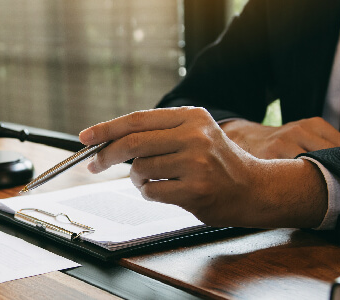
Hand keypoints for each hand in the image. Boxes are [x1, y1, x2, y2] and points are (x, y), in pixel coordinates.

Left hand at [79, 107, 327, 227]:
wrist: (254, 189)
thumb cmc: (216, 164)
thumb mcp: (194, 135)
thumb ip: (157, 134)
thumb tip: (106, 141)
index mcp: (191, 117)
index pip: (138, 119)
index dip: (107, 128)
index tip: (85, 137)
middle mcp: (194, 136)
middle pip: (133, 143)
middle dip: (106, 155)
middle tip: (94, 165)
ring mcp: (196, 163)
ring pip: (140, 170)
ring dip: (137, 179)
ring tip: (155, 180)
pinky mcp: (195, 189)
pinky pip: (151, 192)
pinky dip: (149, 194)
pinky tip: (166, 192)